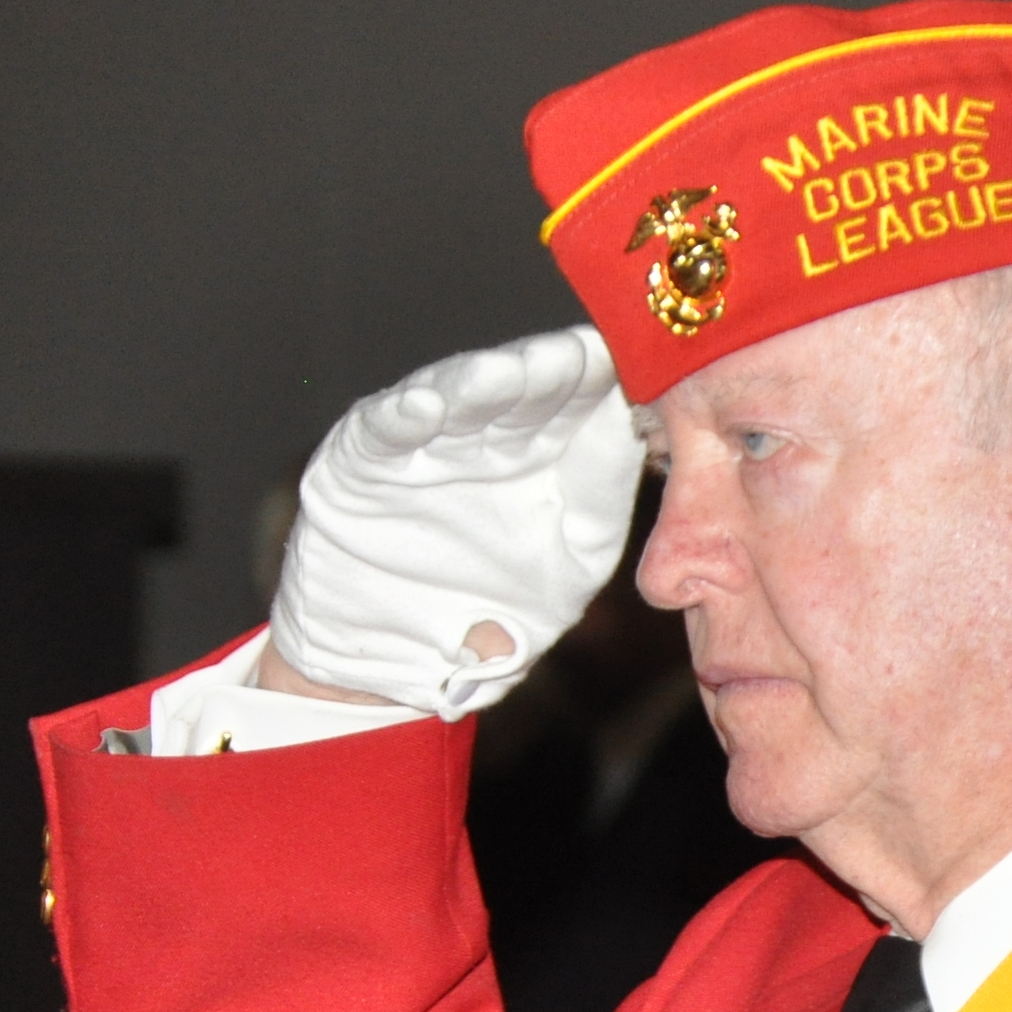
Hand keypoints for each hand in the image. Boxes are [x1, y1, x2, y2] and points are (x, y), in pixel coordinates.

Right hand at [269, 325, 644, 717]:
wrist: (396, 659)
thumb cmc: (496, 613)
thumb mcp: (569, 566)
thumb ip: (599, 503)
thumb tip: (632, 438)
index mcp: (549, 456)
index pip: (586, 408)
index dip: (612, 387)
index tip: (648, 371)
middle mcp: (492, 438)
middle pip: (532, 393)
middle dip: (559, 371)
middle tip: (589, 352)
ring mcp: (429, 444)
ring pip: (461, 400)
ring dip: (489, 382)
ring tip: (518, 370)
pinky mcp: (363, 459)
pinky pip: (385, 432)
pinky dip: (403, 418)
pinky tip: (427, 407)